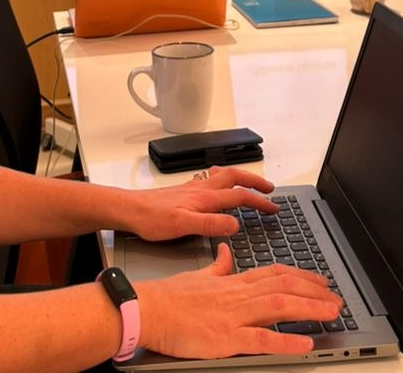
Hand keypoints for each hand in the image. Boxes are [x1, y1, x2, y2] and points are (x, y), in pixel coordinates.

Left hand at [125, 166, 278, 240]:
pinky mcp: (184, 192)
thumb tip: (235, 223)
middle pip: (234, 177)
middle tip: (270, 189)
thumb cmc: (151, 219)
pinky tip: (219, 186)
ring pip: (223, 176)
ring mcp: (192, 188)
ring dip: (241, 178)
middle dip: (255, 181)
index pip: (239, 195)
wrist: (129, 210)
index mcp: (204, 198)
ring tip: (251, 183)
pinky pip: (211, 180)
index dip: (259, 201)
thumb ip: (210, 224)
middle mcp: (200, 189)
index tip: (273, 208)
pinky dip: (224, 180)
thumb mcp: (182, 226)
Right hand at [137, 242, 341, 358]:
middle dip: (314, 292)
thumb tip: (225, 253)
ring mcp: (234, 315)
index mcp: (234, 280)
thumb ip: (217, 266)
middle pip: (284, 287)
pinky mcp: (226, 337)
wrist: (148, 308)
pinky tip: (304, 343)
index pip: (275, 273)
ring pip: (279, 307)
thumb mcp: (199, 274)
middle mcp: (239, 294)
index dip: (301, 276)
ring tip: (331, 313)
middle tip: (336, 297)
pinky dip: (285, 341)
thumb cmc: (171, 296)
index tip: (319, 280)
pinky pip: (261, 339)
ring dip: (309, 309)